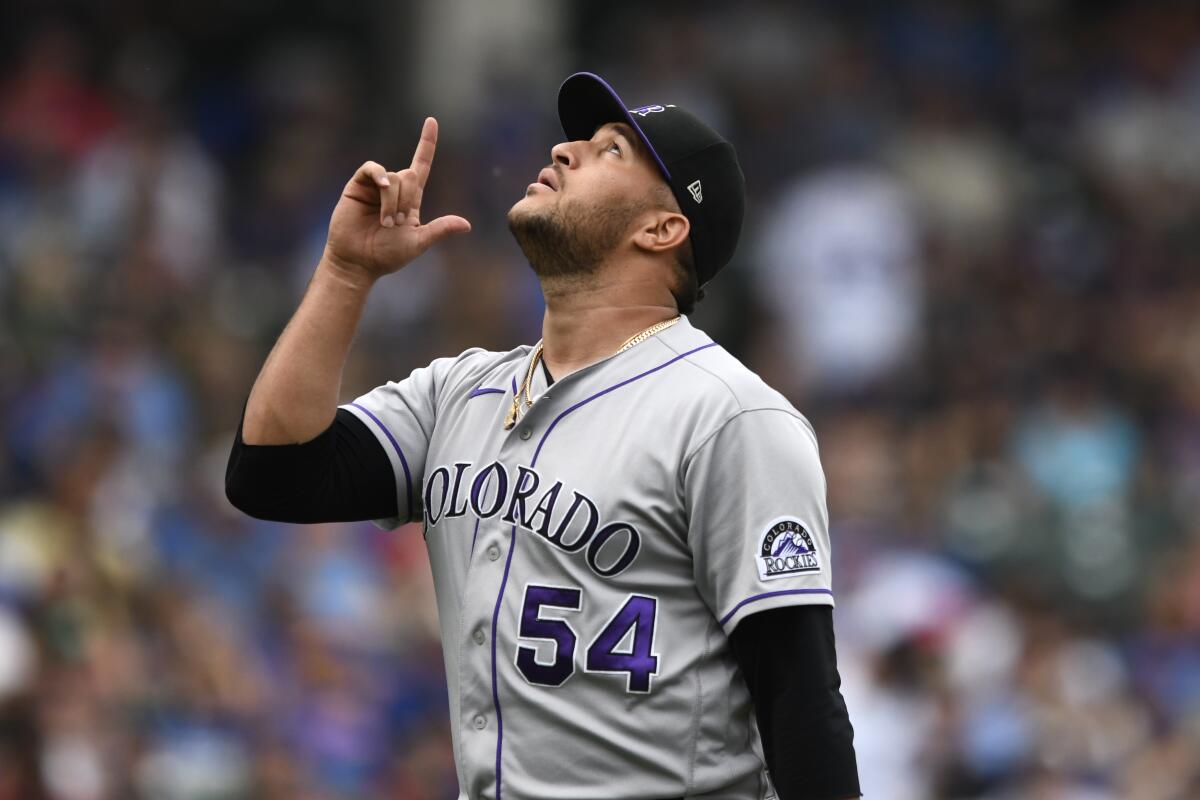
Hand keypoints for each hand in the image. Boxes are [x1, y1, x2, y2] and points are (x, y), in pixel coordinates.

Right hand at [324, 117, 470, 279]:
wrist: (358, 262)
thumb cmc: (387, 255)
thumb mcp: (418, 242)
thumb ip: (440, 230)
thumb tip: (467, 225)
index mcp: (411, 200)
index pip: (421, 165)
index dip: (427, 144)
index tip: (431, 121)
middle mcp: (394, 189)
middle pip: (411, 175)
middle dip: (408, 200)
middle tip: (397, 224)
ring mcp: (376, 187)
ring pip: (394, 177)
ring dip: (393, 202)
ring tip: (385, 223)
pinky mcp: (358, 186)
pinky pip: (372, 169)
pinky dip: (379, 176)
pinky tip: (382, 188)